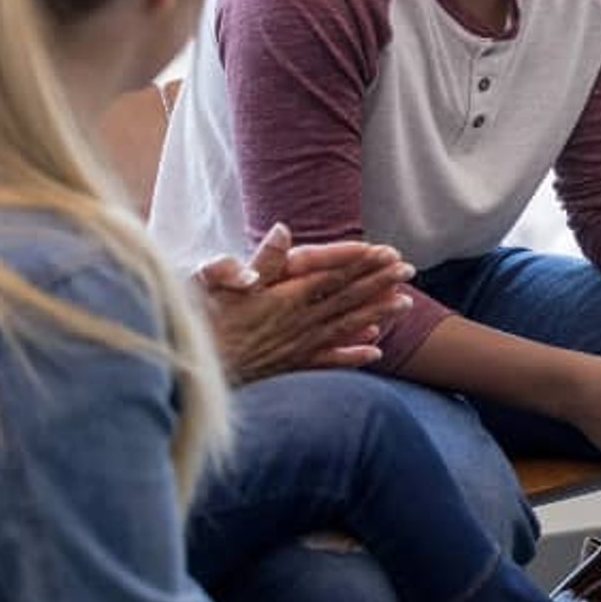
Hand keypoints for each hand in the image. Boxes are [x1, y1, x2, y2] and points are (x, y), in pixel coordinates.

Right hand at [198, 223, 414, 384]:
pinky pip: (328, 360)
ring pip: (345, 326)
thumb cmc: (201, 323)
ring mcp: (298, 345)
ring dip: (376, 314)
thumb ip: (258, 260)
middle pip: (347, 298)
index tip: (388, 251)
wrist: (190, 372)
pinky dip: (352, 355)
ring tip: (406, 303)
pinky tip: (375, 352)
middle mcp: (298, 321)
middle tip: (409, 270)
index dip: (361, 263)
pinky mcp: (290, 366)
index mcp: (285, 297)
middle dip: (379, 283)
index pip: (332, 275)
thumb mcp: (219, 283)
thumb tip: (282, 229)